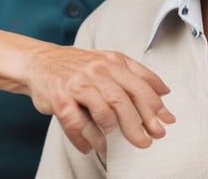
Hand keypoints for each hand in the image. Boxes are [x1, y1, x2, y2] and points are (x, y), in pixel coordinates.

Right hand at [24, 45, 174, 153]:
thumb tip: (165, 92)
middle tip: (147, 141)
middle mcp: (97, 71)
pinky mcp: (60, 98)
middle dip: (138, 124)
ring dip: (112, 131)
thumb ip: (138, 75)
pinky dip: (86, 138)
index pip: (140, 85)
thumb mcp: (110, 61)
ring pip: (102, 112)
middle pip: (123, 101)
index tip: (166, 122)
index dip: (155, 106)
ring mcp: (78, 84)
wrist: (40, 61)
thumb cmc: (79, 66)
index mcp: (113, 62)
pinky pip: (77, 124)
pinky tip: (91, 146)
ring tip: (114, 142)